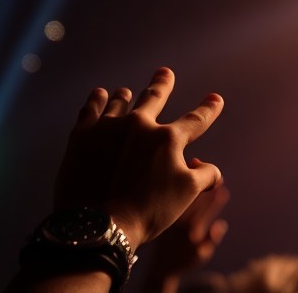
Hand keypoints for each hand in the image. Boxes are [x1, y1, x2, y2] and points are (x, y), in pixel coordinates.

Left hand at [52, 67, 223, 248]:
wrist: (97, 224)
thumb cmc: (146, 211)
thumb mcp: (186, 195)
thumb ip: (204, 175)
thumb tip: (211, 168)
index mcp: (168, 139)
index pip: (195, 120)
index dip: (208, 109)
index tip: (215, 98)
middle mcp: (140, 125)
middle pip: (154, 97)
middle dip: (162, 84)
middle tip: (165, 72)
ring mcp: (108, 127)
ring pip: (120, 102)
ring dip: (125, 96)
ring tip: (125, 91)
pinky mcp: (82, 136)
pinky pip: (90, 110)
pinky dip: (96, 100)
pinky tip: (98, 94)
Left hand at [145, 184, 230, 281]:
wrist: (159, 266)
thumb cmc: (184, 261)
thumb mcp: (202, 255)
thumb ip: (212, 239)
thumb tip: (221, 223)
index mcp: (193, 229)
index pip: (208, 208)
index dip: (216, 197)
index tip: (223, 187)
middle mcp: (181, 221)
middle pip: (195, 198)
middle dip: (206, 185)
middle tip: (213, 175)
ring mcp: (169, 217)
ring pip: (182, 195)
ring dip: (190, 182)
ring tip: (197, 169)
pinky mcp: (159, 215)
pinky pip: (169, 196)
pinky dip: (176, 187)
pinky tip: (180, 179)